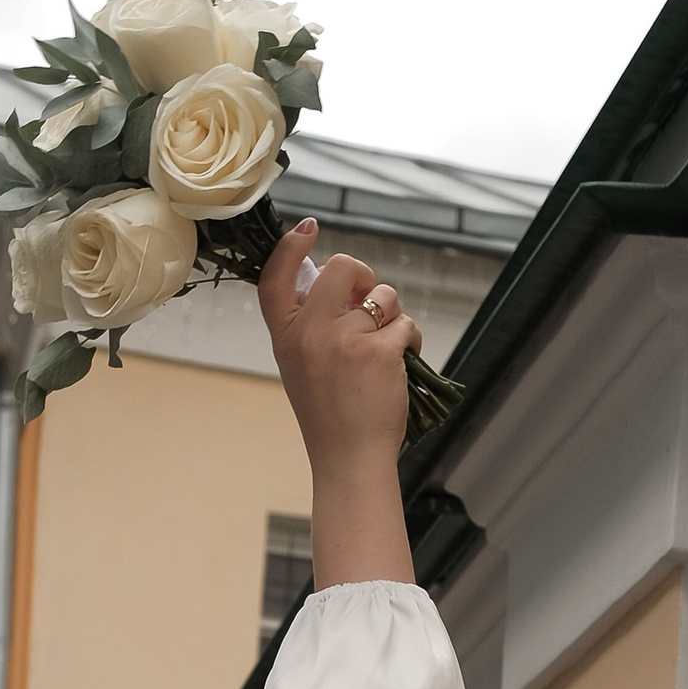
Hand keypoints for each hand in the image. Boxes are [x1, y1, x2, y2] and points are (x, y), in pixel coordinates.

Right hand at [257, 220, 416, 590]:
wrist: (349, 460)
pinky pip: (405, 323)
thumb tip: (349, 284)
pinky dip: (411, 339)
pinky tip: (402, 363)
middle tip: (370, 304)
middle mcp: (309, 333)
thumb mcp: (304, 366)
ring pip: (383, 295)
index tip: (309, 229)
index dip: (291, 248)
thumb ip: (314, 325)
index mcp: (286, 337)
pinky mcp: (378, 351)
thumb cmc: (330, 415)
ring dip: (394, 316)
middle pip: (342, 267)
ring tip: (386, 350)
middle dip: (365, 277)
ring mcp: (344, 340)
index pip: (276, 279)